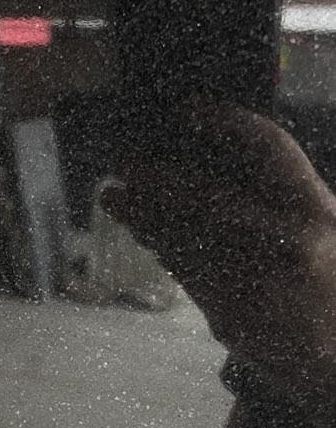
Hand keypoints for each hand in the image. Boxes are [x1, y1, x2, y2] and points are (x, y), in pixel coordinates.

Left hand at [103, 104, 335, 383]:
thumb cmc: (325, 277)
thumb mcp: (324, 231)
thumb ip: (274, 200)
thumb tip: (201, 157)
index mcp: (320, 212)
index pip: (273, 153)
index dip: (230, 124)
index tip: (188, 108)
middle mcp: (292, 246)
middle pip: (212, 200)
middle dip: (160, 180)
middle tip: (123, 163)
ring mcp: (261, 287)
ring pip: (186, 241)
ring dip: (143, 216)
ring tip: (113, 196)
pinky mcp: (235, 319)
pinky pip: (188, 273)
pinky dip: (162, 248)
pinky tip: (142, 230)